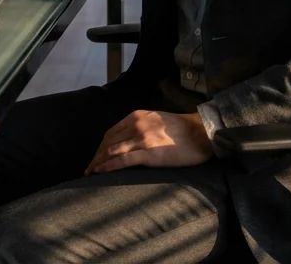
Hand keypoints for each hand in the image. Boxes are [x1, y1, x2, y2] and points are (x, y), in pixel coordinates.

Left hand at [84, 110, 213, 174]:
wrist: (201, 133)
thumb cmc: (183, 129)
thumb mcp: (157, 120)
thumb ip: (142, 126)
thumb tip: (131, 139)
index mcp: (137, 116)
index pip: (111, 132)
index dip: (100, 146)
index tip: (95, 156)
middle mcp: (136, 125)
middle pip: (107, 141)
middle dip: (96, 155)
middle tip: (89, 168)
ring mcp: (141, 139)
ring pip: (111, 151)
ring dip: (97, 163)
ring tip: (90, 173)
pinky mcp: (148, 153)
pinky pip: (122, 160)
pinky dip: (107, 166)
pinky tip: (100, 172)